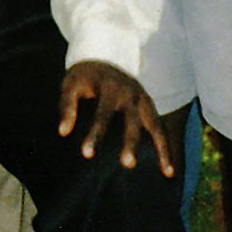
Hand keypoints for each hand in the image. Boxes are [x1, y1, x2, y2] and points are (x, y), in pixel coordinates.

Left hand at [59, 60, 173, 176]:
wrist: (104, 57)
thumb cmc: (84, 76)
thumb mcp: (71, 84)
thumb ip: (67, 106)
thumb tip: (62, 132)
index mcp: (110, 88)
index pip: (103, 114)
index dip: (95, 134)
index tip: (86, 154)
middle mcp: (131, 94)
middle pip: (133, 121)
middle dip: (131, 143)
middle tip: (127, 164)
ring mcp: (144, 101)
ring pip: (156, 126)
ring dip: (162, 149)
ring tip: (167, 174)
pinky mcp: (150, 108)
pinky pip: (161, 129)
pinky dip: (167, 148)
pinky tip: (169, 171)